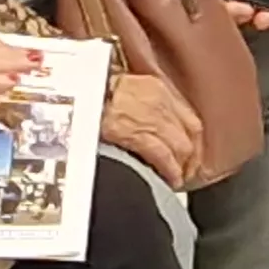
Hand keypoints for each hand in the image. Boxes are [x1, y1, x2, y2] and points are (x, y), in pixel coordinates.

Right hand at [102, 70, 212, 185]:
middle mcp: (159, 101)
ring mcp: (151, 118)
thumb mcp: (124, 88)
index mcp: (157, 88)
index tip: (190, 153)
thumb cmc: (92, 91)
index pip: (189, 118)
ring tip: (176, 179)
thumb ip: (143, 101)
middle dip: (190, 157)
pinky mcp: (138, 134)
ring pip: (180, 147)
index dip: (192, 140)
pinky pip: (163, 156)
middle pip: (188, 135)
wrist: (76, 94)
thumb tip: (150, 123)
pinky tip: (169, 180)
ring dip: (181, 167)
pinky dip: (170, 171)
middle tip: (185, 171)